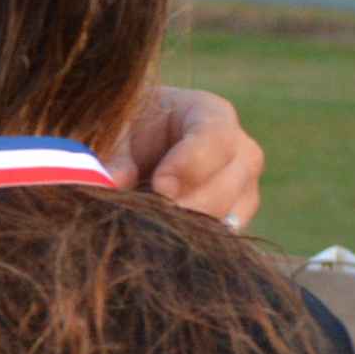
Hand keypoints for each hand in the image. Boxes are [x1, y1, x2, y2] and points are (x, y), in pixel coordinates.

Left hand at [110, 84, 263, 228]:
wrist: (141, 148)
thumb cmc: (130, 132)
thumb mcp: (118, 134)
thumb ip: (116, 156)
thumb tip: (109, 183)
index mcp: (212, 114)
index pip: (215, 138)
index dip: (190, 164)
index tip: (160, 185)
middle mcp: (240, 149)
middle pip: (229, 182)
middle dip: (189, 203)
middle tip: (152, 215)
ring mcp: (245, 185)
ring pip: (231, 214)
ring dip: (191, 225)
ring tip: (152, 226)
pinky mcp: (238, 216)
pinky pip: (227, 236)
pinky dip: (196, 240)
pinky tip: (166, 239)